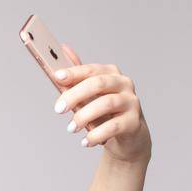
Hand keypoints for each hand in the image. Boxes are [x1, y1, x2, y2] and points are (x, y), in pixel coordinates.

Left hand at [53, 43, 150, 163]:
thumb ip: (76, 77)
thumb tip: (63, 49)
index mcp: (111, 74)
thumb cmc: (103, 113)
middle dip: (75, 95)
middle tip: (58, 109)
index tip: (57, 77)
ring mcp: (131, 102)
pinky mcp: (134, 122)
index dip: (74, 72)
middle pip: (98, 84)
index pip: (91, 70)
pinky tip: (86, 141)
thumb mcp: (88, 96)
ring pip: (106, 104)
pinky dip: (96, 135)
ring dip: (84, 116)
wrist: (127, 137)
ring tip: (71, 128)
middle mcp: (124, 84)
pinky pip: (114, 126)